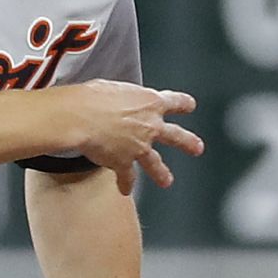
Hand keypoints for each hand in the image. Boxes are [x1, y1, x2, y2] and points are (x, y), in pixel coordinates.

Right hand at [64, 82, 202, 194]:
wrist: (80, 117)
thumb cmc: (91, 97)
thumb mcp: (113, 88)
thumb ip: (122, 98)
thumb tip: (115, 102)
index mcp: (149, 102)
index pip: (173, 101)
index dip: (183, 104)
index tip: (190, 105)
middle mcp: (150, 125)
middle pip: (175, 135)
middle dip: (187, 142)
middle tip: (197, 148)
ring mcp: (140, 146)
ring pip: (155, 163)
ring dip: (161, 173)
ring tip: (166, 181)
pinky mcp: (124, 163)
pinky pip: (127, 177)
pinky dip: (125, 184)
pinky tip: (125, 190)